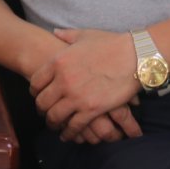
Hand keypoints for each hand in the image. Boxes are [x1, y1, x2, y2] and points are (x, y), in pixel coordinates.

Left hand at [29, 28, 142, 142]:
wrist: (134, 56)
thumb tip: (56, 33)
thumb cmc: (111, 44)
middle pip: (42, 102)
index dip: (35, 92)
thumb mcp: (84, 35)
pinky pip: (73, 126)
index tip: (38, 95)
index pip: (35, 82)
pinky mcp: (91, 110)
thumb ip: (66, 35)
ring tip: (55, 126)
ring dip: (53, 124)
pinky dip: (69, 133)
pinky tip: (68, 135)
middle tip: (45, 113)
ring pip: (54, 117)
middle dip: (42, 110)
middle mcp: (63, 80)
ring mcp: (76, 96)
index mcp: (58, 62)